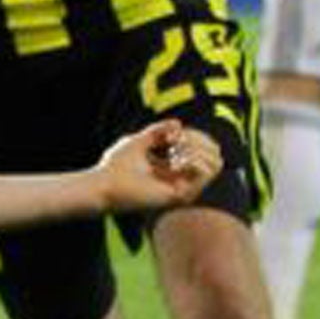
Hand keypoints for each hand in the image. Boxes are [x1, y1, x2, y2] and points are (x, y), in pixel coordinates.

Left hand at [94, 121, 221, 212]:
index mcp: (175, 167)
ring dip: (197, 149)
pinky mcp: (181, 195)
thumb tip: (179, 124)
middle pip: (216, 154)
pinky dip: (193, 160)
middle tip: (174, 140)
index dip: (193, 134)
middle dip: (198, 139)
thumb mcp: (139, 140)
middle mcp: (183, 178)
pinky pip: (206, 173)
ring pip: (216, 163)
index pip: (205, 148)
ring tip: (175, 152)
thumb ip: (158, 131)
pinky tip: (174, 162)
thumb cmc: (116, 164)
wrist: (103, 183)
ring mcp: (184, 187)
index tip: (170, 133)